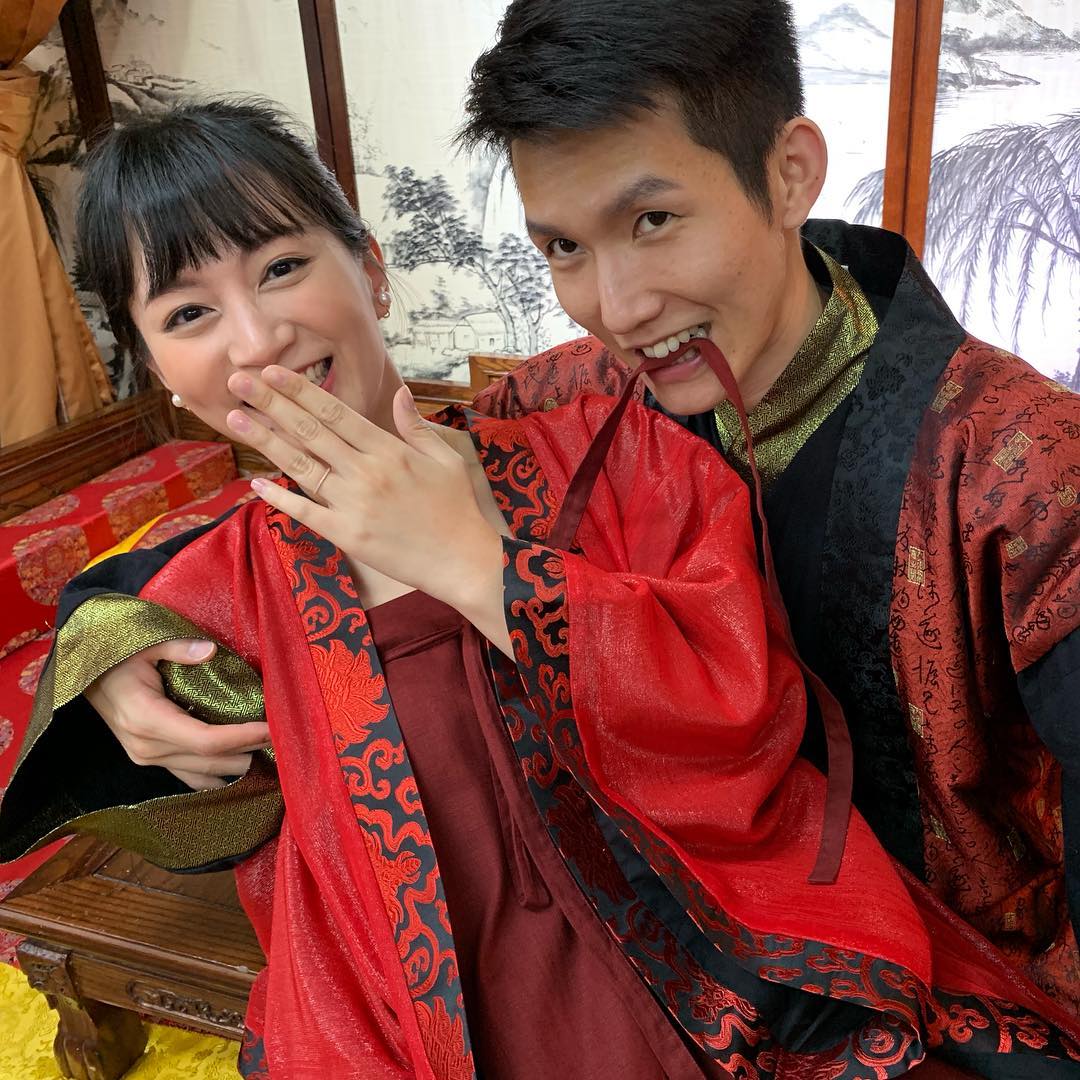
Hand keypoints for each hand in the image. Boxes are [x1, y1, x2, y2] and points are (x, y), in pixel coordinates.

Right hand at [85, 640, 271, 789]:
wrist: (87, 674)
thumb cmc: (117, 656)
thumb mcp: (145, 643)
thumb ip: (177, 647)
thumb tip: (209, 650)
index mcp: (146, 719)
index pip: (206, 741)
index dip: (243, 738)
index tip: (273, 729)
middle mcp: (147, 747)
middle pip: (212, 763)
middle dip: (250, 753)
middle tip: (284, 739)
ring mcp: (147, 758)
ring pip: (204, 776)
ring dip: (238, 767)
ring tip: (271, 751)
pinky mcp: (151, 760)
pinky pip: (191, 776)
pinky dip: (219, 772)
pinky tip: (244, 760)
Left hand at [224, 366, 503, 621]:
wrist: (462, 560)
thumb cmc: (457, 508)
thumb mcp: (445, 459)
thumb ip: (416, 426)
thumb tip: (399, 392)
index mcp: (388, 449)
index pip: (335, 412)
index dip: (301, 390)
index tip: (273, 371)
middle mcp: (365, 471)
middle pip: (310, 431)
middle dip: (271, 403)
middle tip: (238, 381)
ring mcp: (352, 504)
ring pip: (300, 466)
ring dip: (265, 441)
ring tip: (236, 419)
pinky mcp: (346, 535)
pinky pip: (305, 512)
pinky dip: (278, 498)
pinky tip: (254, 483)